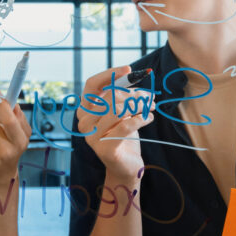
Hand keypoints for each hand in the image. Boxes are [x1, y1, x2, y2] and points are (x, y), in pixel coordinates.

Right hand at [78, 66, 150, 180]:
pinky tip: (149, 118)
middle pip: (110, 96)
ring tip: (151, 108)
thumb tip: (131, 74)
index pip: (92, 85)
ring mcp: (91, 136)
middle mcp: (84, 122)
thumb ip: (120, 95)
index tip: (130, 69)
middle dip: (134, 94)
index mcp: (84, 110)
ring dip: (140, 106)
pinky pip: (126, 126)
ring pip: (119, 110)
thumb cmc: (123, 136)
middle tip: (150, 97)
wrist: (125, 166)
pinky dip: (141, 119)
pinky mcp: (105, 149)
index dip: (110, 75)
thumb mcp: (120, 112)